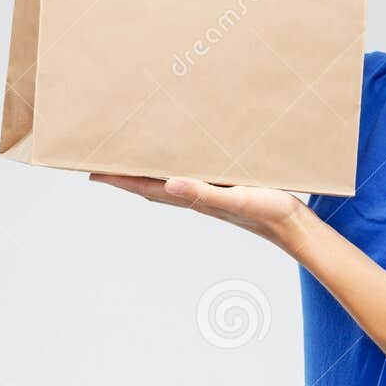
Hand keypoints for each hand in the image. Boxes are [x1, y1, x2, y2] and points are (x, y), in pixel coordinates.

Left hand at [90, 173, 311, 251]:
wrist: (293, 226)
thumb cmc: (267, 212)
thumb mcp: (236, 199)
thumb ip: (202, 193)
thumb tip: (167, 185)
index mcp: (192, 198)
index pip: (145, 187)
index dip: (119, 180)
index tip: (92, 172)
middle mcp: (194, 196)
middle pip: (149, 185)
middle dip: (125, 175)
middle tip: (102, 162)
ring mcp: (208, 194)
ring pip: (167, 181)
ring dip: (146, 173)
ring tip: (131, 160)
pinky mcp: (223, 188)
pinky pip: (189, 176)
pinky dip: (174, 169)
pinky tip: (179, 161)